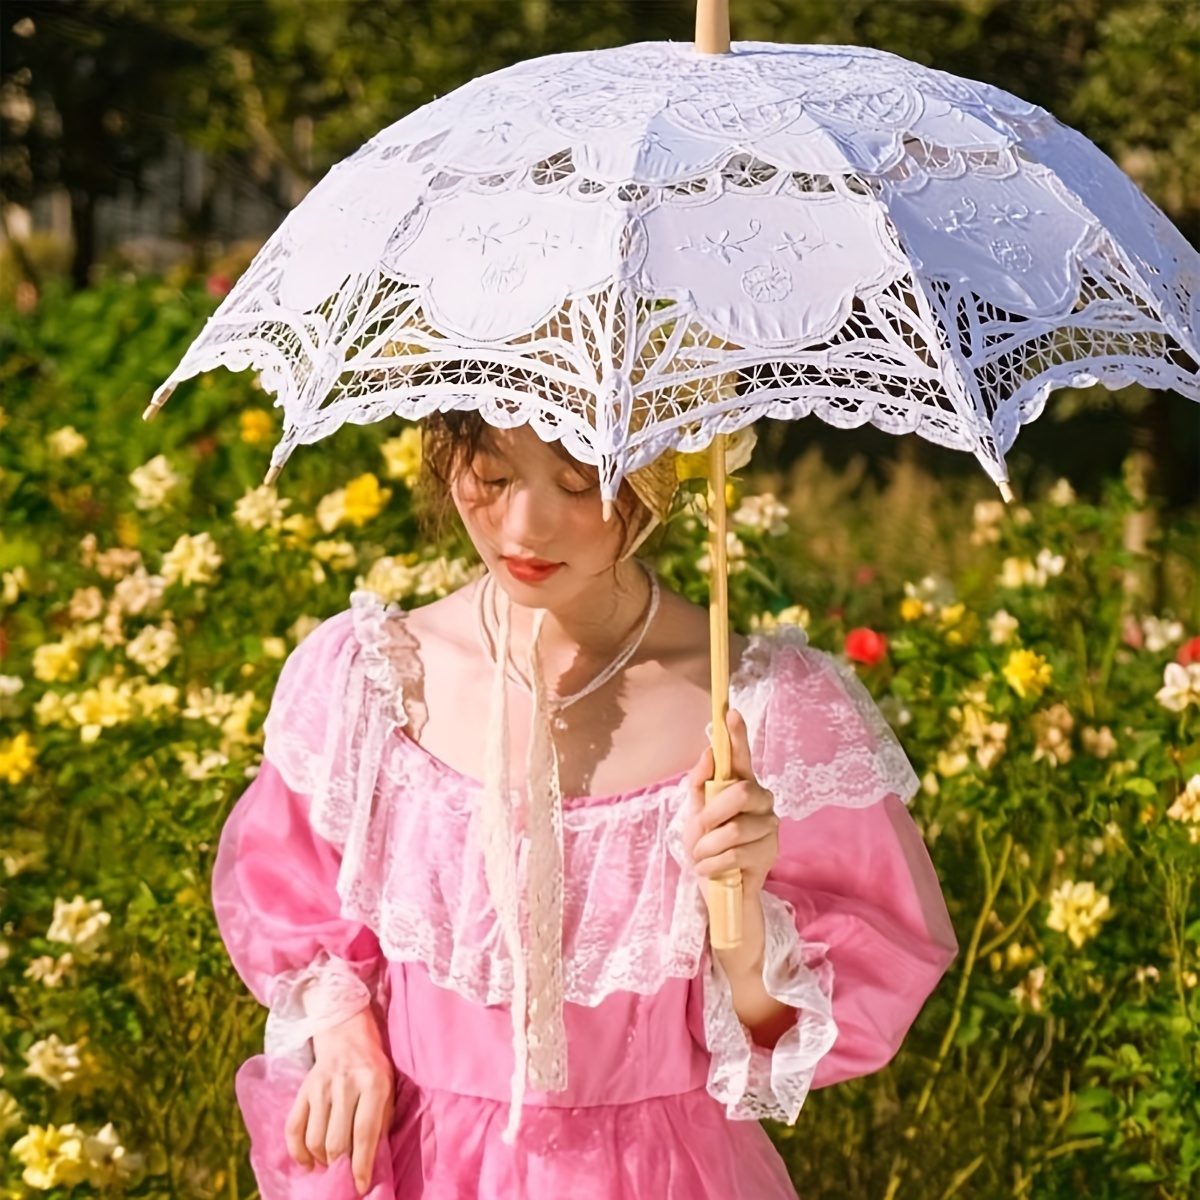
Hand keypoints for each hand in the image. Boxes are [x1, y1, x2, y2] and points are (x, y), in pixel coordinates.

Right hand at [285, 1008, 394, 1195]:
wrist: (347, 1031)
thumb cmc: (373, 1066)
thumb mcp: (388, 1088)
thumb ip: (380, 1122)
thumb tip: (370, 1163)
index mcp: (373, 1084)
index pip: (364, 1134)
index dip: (361, 1166)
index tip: (360, 1187)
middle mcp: (345, 1085)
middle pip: (336, 1141)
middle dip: (340, 1166)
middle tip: (345, 1173)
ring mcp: (320, 1087)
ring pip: (315, 1139)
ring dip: (322, 1160)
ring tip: (330, 1164)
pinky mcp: (303, 1089)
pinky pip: (293, 1128)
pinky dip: (298, 1152)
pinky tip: (308, 1162)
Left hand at [683, 708, 778, 897]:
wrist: (715, 885)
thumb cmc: (706, 845)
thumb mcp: (694, 814)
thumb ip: (700, 784)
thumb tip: (709, 752)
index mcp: (740, 785)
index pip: (741, 756)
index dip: (737, 735)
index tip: (731, 712)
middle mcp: (760, 799)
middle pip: (740, 792)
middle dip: (711, 815)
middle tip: (700, 831)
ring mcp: (768, 825)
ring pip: (735, 829)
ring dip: (708, 847)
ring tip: (702, 857)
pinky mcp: (770, 852)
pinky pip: (737, 854)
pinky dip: (714, 864)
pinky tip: (710, 869)